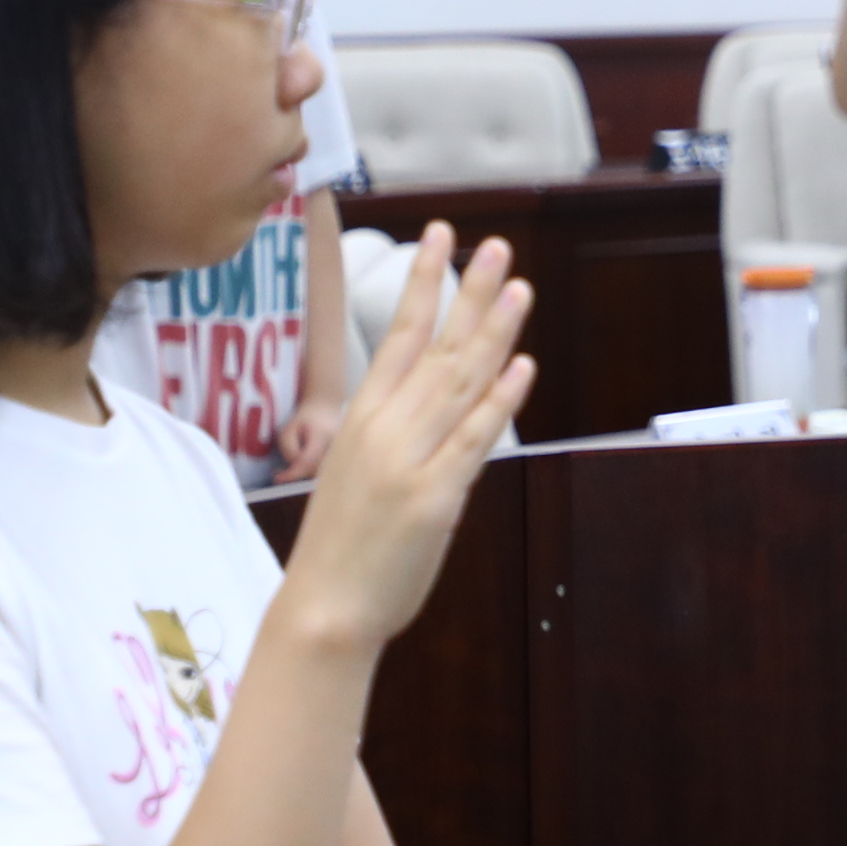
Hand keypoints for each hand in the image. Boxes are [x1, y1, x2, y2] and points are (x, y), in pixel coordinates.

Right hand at [277, 224, 534, 649]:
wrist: (324, 609)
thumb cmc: (342, 547)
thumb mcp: (356, 473)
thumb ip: (397, 436)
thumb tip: (444, 411)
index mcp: (361, 418)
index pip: (399, 334)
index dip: (423, 283)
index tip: (440, 236)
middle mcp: (384, 429)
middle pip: (437, 347)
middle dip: (470, 292)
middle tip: (499, 246)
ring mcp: (409, 461)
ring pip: (459, 383)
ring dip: (494, 333)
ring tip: (520, 289)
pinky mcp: (433, 498)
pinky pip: (472, 440)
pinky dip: (499, 402)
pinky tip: (522, 366)